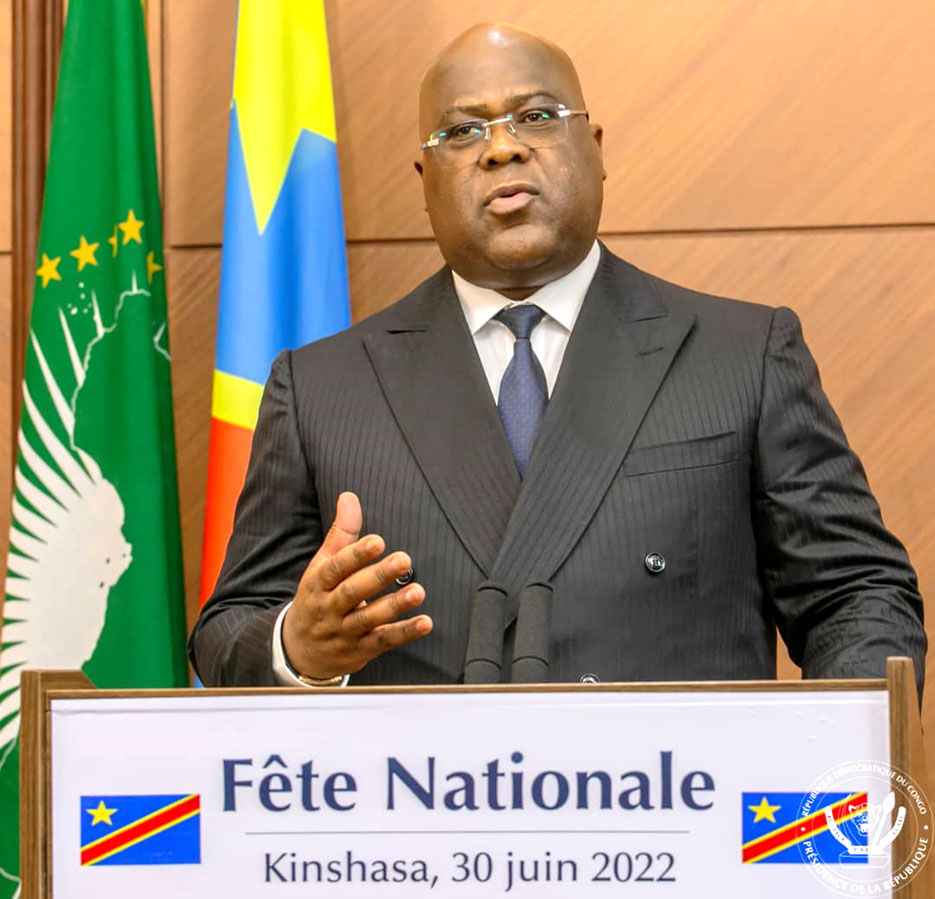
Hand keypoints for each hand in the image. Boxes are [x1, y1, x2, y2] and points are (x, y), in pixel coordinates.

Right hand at [282, 491, 431, 678]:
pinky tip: (424, 622)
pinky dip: (404, 632)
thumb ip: (341, 533)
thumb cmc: (318, 597)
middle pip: (352, 592)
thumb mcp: (322, 565)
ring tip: (418, 591)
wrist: (299, 651)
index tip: (378, 541)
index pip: (336, 568)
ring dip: (394, 606)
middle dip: (378, 576)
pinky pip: (383, 641)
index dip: (356, 554)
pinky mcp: (360, 650)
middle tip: (404, 559)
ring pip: (368, 619)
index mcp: (318, 583)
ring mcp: (344, 632)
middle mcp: (329, 608)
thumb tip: (349, 496)